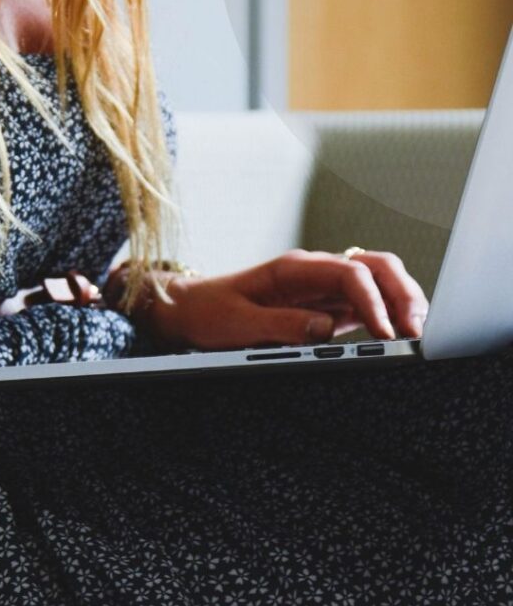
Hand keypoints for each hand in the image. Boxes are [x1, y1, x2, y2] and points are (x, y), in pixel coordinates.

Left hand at [147, 249, 429, 350]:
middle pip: (376, 268)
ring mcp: (323, 290)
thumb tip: (324, 331)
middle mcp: (315, 273)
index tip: (384, 331)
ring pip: (378, 285)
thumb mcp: (237, 323)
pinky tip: (396, 337)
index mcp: (295, 268)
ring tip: (416, 334)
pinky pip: (365, 306)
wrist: (189, 311)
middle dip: (403, 293)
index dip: (373, 300)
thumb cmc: (209, 312)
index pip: (350, 273)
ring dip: (401, 303)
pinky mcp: (324, 309)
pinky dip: (387, 318)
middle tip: (417, 330)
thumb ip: (280, 325)